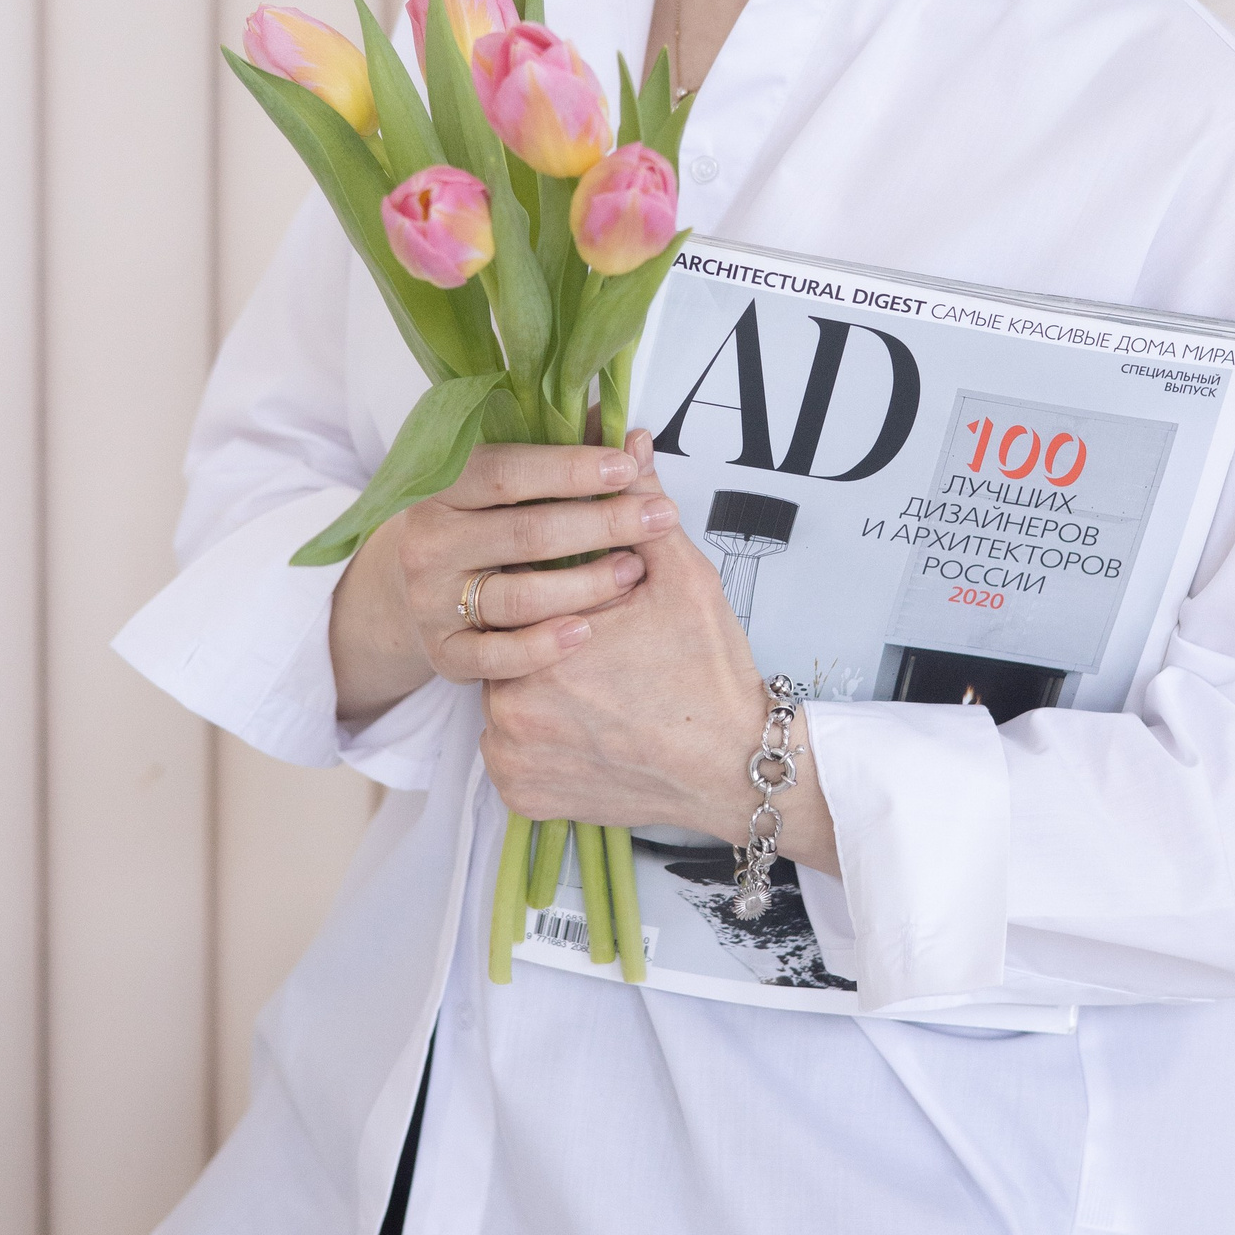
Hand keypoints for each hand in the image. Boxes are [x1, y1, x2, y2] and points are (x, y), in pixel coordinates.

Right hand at [328, 441, 681, 724]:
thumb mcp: (505, 484)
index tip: (628, 468)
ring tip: (634, 571)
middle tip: (659, 517)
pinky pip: (496, 657)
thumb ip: (561, 455)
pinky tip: (586, 631)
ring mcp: (431, 599)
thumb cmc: (480, 525)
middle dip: (601, 524)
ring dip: (585, 585)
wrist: (414, 590)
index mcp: (443, 486)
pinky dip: (543, 646)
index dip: (570, 469)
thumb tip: (629, 430)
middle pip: (525, 533)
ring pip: (518, 597)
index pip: (508, 472)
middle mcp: (429, 540)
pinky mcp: (442, 652)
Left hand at [479, 436, 839, 877]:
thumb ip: (640, 510)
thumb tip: (624, 439)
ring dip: (527, 686)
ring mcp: (512, 757)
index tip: (574, 594)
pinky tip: (580, 728)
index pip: (515, 589)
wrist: (734, 768)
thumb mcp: (683, 579)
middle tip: (587, 646)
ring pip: (500, 699)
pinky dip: (533, 742)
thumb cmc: (710, 672)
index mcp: (546, 638)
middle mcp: (513, 703)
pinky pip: (507, 755)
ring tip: (587, 687)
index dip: (543, 584)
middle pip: (502, 643)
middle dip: (533, 632)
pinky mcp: (520, 795)